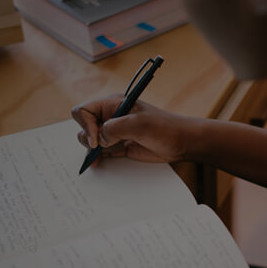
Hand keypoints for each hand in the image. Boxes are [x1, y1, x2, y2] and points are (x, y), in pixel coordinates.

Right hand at [72, 95, 196, 164]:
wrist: (182, 142)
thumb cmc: (165, 128)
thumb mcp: (139, 124)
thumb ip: (114, 129)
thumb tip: (98, 139)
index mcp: (113, 104)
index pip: (84, 111)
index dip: (85, 125)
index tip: (96, 138)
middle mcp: (111, 117)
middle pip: (84, 126)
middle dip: (86, 138)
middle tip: (97, 148)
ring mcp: (115, 132)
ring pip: (91, 140)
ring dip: (91, 150)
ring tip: (96, 159)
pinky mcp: (121, 146)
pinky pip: (102, 151)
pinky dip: (97, 157)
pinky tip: (98, 163)